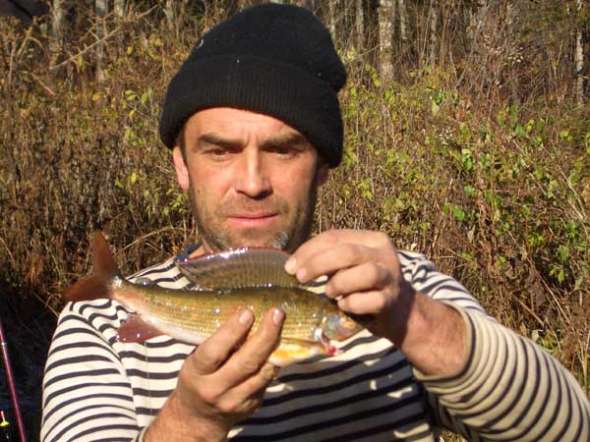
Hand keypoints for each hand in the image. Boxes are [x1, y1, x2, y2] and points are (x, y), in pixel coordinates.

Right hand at [145, 307, 283, 441]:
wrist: (198, 418)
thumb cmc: (198, 377)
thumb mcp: (196, 360)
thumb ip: (216, 341)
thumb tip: (242, 311)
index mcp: (197, 373)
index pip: (214, 351)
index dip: (232, 331)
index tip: (248, 312)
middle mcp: (215, 389)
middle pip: (247, 361)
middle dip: (265, 335)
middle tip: (277, 313)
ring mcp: (234, 401)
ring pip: (262, 372)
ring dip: (275, 348)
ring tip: (281, 326)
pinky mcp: (251, 407)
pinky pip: (267, 381)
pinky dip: (273, 363)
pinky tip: (276, 347)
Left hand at [286, 229, 466, 376]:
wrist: (400, 312)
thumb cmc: (365, 286)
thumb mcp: (349, 265)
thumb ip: (328, 258)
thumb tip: (292, 264)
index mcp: (371, 239)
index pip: (334, 236)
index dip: (308, 250)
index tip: (289, 266)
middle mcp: (384, 253)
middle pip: (348, 252)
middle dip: (318, 264)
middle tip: (299, 278)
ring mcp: (391, 277)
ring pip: (364, 274)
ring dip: (339, 284)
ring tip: (329, 293)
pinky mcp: (392, 300)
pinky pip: (369, 301)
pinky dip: (351, 304)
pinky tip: (344, 306)